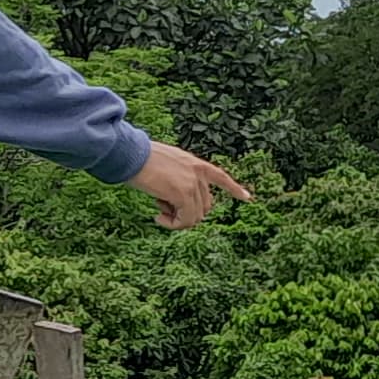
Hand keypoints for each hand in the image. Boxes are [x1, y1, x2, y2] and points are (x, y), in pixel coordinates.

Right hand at [132, 140, 251, 229]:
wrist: (131, 154)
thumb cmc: (140, 159)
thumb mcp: (167, 166)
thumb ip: (178, 180)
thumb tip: (176, 203)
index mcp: (195, 164)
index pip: (221, 177)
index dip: (234, 188)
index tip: (248, 198)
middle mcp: (199, 173)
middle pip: (204, 206)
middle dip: (187, 212)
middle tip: (164, 208)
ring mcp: (193, 183)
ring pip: (195, 216)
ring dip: (177, 219)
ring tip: (159, 210)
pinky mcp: (183, 194)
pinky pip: (185, 220)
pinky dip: (172, 224)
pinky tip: (157, 217)